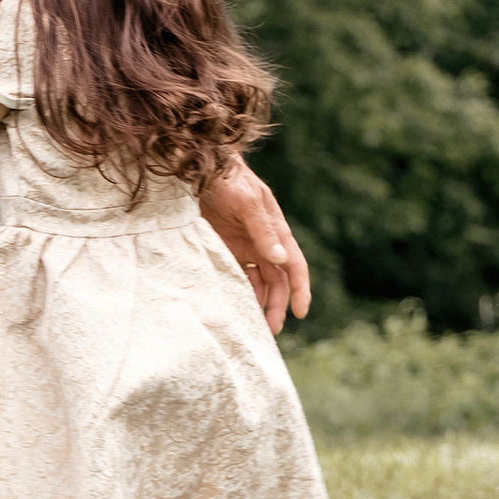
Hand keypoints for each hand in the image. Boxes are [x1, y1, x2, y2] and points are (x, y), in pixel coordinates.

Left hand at [200, 159, 311, 333]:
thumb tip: (280, 259)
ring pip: (255, 284)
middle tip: (269, 330)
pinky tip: (230, 308)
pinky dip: (234, 293)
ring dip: (256, 304)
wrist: (198, 168)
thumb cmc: (229, 179)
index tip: (300, 312)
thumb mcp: (247, 201)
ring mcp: (242, 248)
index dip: (300, 289)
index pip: (294, 266)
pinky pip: (232, 277)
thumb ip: (263, 230)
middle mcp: (262, 244)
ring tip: (250, 325)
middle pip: (276, 282)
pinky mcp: (221, 250)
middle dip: (276, 306)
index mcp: (276, 231)